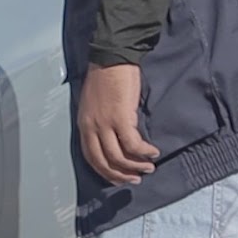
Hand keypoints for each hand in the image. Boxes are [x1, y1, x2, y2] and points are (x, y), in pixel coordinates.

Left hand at [77, 63, 159, 185]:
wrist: (112, 58)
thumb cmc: (106, 77)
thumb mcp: (95, 104)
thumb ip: (99, 122)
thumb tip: (112, 139)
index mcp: (83, 124)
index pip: (90, 156)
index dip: (105, 171)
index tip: (118, 178)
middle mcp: (91, 127)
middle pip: (104, 161)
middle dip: (120, 175)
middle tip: (135, 179)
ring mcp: (105, 124)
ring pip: (119, 157)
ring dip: (135, 166)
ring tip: (148, 167)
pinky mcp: (121, 118)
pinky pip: (133, 144)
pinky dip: (144, 152)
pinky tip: (153, 152)